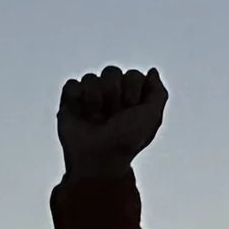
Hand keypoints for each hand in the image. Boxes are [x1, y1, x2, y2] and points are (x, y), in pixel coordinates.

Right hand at [58, 65, 167, 180]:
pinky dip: (77, 99)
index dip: (133, 93)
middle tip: (113, 117)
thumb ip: (158, 93)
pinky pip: (73, 84)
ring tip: (96, 119)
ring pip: (92, 78)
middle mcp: (111, 94)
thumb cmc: (127, 140)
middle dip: (114, 95)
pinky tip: (81, 115)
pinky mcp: (70, 100)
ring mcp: (90, 96)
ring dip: (95, 100)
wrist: (100, 157)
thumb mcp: (152, 118)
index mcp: (132, 97)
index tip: (132, 112)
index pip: (133, 75)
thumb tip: (152, 71)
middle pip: (112, 71)